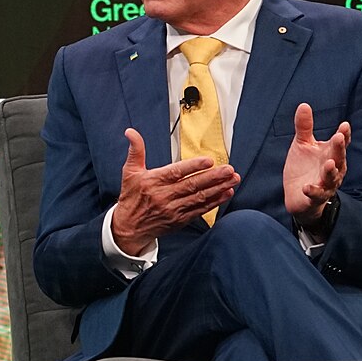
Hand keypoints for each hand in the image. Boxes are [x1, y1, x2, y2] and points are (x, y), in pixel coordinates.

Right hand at [111, 128, 240, 254]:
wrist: (128, 228)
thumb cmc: (131, 197)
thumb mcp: (130, 172)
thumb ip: (136, 151)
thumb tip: (131, 132)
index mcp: (153, 181)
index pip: (176, 172)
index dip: (193, 166)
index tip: (209, 161)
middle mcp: (164, 196)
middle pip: (192, 185)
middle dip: (214, 177)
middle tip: (229, 170)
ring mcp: (173, 209)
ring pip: (199, 197)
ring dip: (218, 188)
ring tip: (233, 180)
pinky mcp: (180, 220)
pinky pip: (200, 210)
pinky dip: (215, 202)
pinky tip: (226, 194)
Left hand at [282, 103, 348, 227]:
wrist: (298, 195)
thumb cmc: (305, 166)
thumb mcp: (302, 145)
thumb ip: (304, 127)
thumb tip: (304, 105)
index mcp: (331, 153)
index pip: (340, 143)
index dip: (344, 135)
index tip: (344, 125)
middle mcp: (333, 168)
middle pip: (339, 158)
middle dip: (339, 149)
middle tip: (338, 138)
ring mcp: (326, 184)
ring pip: (332, 177)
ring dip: (331, 171)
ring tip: (329, 163)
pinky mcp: (315, 197)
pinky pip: (316, 194)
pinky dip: (313, 191)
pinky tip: (306, 187)